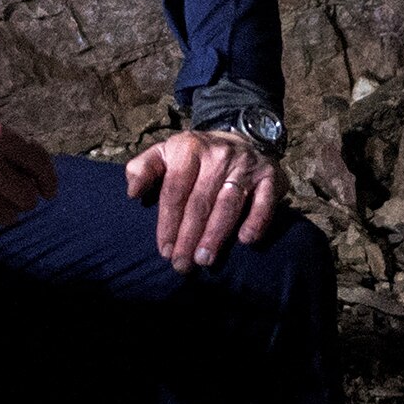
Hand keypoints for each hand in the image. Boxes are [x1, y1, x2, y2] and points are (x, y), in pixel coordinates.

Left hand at [125, 129, 281, 270]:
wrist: (239, 139)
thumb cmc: (194, 157)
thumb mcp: (164, 153)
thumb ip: (142, 168)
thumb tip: (133, 193)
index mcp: (189, 148)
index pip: (175, 190)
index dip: (168, 222)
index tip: (164, 250)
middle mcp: (219, 155)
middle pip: (200, 202)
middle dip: (189, 236)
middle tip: (182, 264)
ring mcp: (246, 165)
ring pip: (228, 204)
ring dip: (216, 235)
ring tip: (205, 260)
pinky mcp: (270, 175)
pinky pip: (265, 201)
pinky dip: (257, 220)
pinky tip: (245, 240)